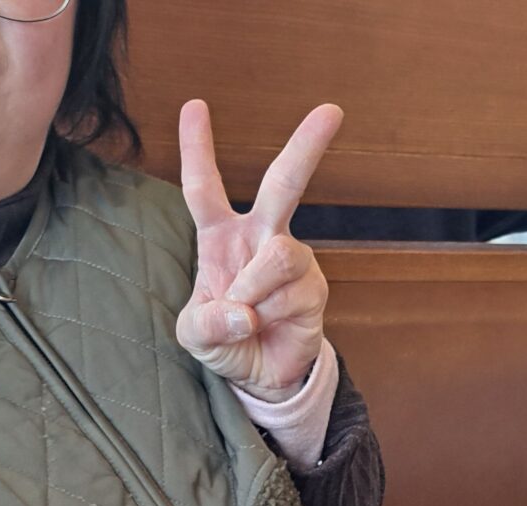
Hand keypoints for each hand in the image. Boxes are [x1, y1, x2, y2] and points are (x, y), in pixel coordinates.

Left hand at [174, 98, 339, 403]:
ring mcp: (292, 259)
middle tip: (332, 111)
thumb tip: (243, 313)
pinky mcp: (313, 288)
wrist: (261, 376)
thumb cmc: (224, 341)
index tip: (195, 107)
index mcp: (221, 237)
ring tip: (248, 316)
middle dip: (307, 146)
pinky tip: (268, 326)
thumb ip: (206, 323)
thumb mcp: (195, 336)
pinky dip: (271, 314)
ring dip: (256, 288)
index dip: (198, 148)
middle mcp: (260, 237)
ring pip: (279, 255)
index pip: (204, 187)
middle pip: (284, 183)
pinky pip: (291, 292)